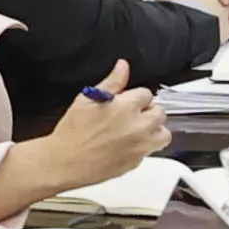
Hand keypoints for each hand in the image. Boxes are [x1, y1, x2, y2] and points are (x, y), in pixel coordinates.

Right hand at [42, 62, 169, 186]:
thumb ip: (111, 82)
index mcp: (127, 107)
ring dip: (154, 130)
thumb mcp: (87, 100)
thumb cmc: (72, 132)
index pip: (146, 94)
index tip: (126, 103)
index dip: (135, 98)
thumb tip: (123, 66)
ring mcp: (141, 145)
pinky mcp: (138, 161)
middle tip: (131, 117)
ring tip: (136, 131)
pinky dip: (144, 147)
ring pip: (163, 133)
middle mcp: (139, 126)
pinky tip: (128, 145)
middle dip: (148, 112)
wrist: (64, 163)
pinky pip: (152, 150)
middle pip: (159, 112)